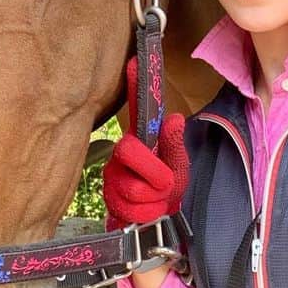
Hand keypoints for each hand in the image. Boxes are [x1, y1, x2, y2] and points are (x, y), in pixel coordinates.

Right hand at [101, 57, 188, 226]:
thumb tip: (176, 119)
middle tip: (165, 184)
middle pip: (129, 149)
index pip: (138, 110)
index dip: (135, 86)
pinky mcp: (108, 198)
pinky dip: (147, 213)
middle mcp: (123, 152)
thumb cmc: (167, 191)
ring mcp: (113, 175)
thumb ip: (175, 146)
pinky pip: (131, 207)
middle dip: (155, 173)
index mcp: (143, 140)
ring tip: (156, 200)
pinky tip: (146, 212)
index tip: (134, 61)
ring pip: (133, 185)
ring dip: (154, 198)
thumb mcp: (179, 168)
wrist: (156, 227)